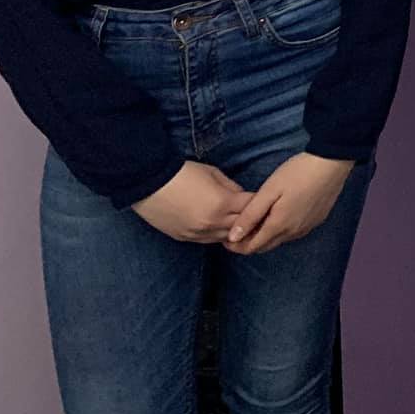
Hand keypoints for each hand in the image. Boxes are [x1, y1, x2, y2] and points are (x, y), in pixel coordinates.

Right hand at [131, 161, 252, 243]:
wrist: (150, 184)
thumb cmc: (183, 173)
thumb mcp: (213, 173)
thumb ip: (231, 187)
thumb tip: (241, 197)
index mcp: (222, 203)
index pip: (251, 208)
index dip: (259, 203)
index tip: (265, 200)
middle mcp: (212, 223)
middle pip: (242, 227)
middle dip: (251, 220)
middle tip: (258, 215)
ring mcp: (198, 234)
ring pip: (226, 238)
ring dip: (235, 230)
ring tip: (241, 224)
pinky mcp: (185, 239)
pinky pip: (208, 240)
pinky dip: (217, 234)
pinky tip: (220, 227)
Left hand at [225, 153, 353, 254]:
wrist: (332, 162)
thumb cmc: (297, 173)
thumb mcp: (269, 191)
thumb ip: (250, 215)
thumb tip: (233, 237)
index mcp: (279, 226)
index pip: (251, 248)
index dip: (236, 246)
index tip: (226, 236)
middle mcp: (293, 233)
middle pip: (265, 246)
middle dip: (249, 242)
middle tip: (238, 229)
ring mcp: (307, 227)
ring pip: (280, 240)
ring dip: (266, 236)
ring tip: (257, 221)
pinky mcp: (317, 220)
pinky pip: (293, 232)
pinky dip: (281, 230)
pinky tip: (279, 215)